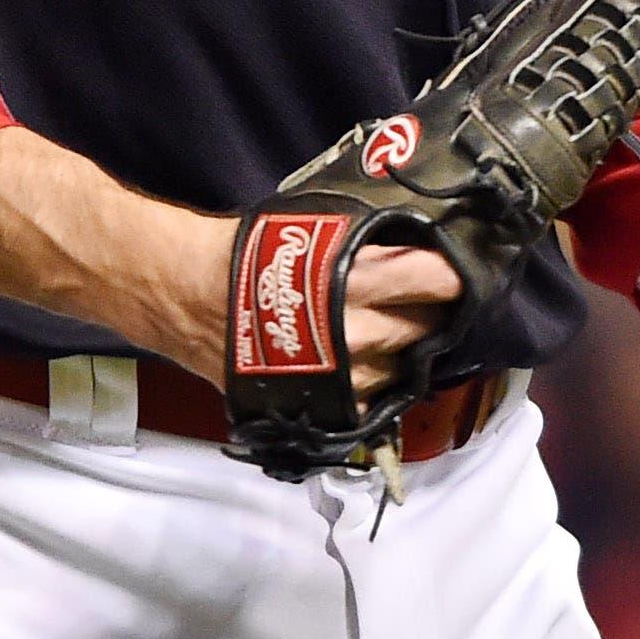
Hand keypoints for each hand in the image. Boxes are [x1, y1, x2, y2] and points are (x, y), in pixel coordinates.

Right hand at [135, 217, 462, 398]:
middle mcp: (354, 334)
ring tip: (394, 334)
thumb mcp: (310, 232)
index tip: (458, 274)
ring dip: (405, 353)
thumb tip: (410, 246)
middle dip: (429, 315)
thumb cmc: (242, 254)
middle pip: (423, 329)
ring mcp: (340, 378)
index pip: (428, 281)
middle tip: (427, 302)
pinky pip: (369, 400)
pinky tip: (368, 366)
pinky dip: (375, 384)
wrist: (182, 295)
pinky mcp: (321, 406)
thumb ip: (363, 247)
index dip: (448, 278)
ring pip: (401, 370)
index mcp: (351, 281)